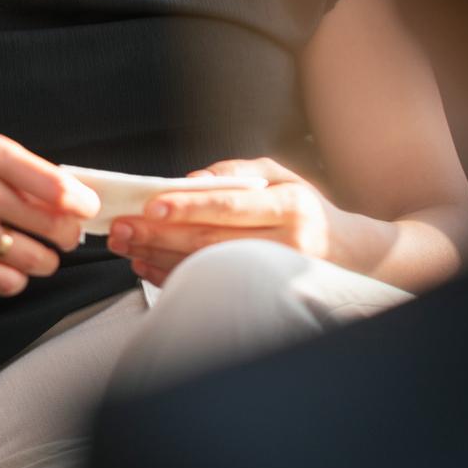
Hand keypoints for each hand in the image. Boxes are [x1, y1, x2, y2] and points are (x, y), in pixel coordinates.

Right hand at [0, 133, 98, 296]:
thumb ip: (23, 170)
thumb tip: (74, 196)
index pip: (58, 188)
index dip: (83, 205)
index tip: (86, 210)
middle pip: (54, 228)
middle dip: (68, 236)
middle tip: (64, 235)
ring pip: (34, 260)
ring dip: (45, 261)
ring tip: (37, 253)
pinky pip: (4, 282)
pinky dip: (16, 278)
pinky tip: (9, 266)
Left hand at [108, 157, 336, 286]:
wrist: (345, 253)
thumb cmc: (306, 209)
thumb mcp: (283, 177)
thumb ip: (238, 172)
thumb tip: (190, 180)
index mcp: (291, 206)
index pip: (231, 206)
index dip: (188, 206)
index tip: (150, 206)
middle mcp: (287, 243)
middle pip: (212, 240)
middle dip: (160, 233)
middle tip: (122, 227)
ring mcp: (275, 275)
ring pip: (206, 266)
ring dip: (159, 256)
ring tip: (126, 245)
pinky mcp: (262, 295)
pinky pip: (208, 286)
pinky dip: (172, 275)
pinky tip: (146, 265)